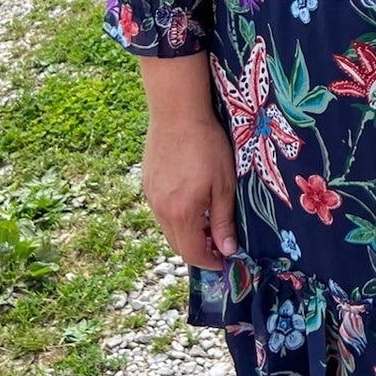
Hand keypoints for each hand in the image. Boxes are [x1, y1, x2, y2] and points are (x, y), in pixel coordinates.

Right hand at [140, 109, 238, 268]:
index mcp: (181, 213)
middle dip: (199, 250)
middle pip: (178, 245)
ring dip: (188, 232)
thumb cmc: (207, 145)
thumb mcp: (224, 184)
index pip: (193, 254)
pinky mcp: (148, 183)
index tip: (225, 261)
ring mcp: (151, 196)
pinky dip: (177, 215)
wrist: (177, 113)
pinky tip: (192, 200)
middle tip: (220, 243)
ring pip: (168, 228)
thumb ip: (224, 220)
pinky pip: (161, 210)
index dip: (210, 262)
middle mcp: (161, 209)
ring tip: (208, 219)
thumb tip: (228, 250)